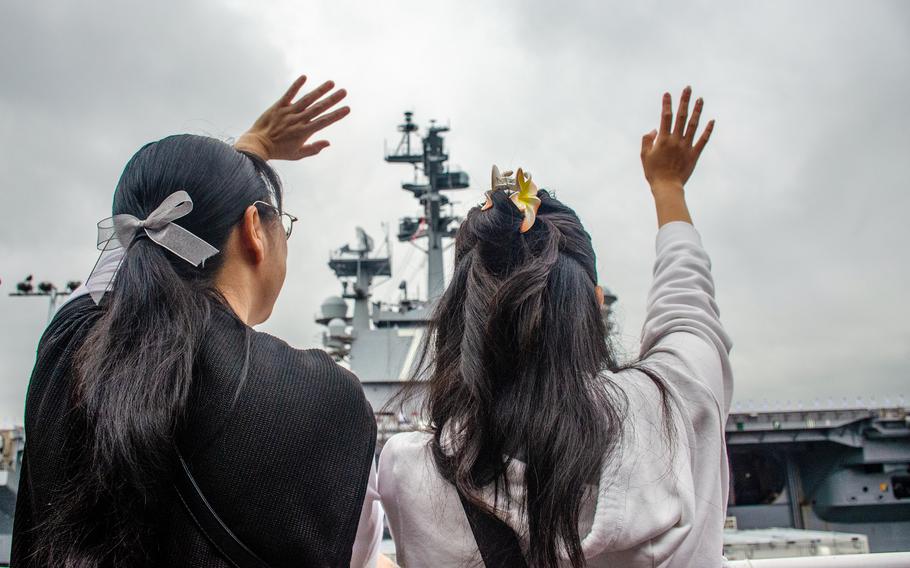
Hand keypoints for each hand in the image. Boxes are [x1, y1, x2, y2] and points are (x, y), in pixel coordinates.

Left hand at [235, 75, 350, 160]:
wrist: (257, 144)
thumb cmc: (278, 151)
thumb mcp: (297, 155)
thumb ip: (313, 149)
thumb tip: (328, 143)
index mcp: (304, 132)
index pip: (324, 121)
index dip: (336, 115)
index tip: (347, 108)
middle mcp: (298, 120)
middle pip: (318, 108)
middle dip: (332, 99)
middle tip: (344, 91)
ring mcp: (288, 112)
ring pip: (307, 99)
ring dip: (320, 90)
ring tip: (331, 83)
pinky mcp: (278, 106)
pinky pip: (289, 94)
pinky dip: (296, 85)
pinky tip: (304, 77)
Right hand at [640, 86, 713, 193]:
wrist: (667, 187)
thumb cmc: (653, 172)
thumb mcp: (644, 156)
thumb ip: (647, 140)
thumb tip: (654, 129)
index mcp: (663, 139)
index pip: (665, 117)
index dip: (667, 104)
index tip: (667, 94)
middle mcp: (676, 140)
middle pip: (682, 116)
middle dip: (685, 101)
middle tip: (688, 88)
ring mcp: (686, 147)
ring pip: (694, 125)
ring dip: (697, 111)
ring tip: (700, 99)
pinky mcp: (694, 154)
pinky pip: (703, 140)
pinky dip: (708, 130)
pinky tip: (712, 121)